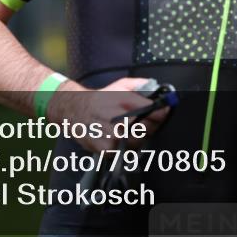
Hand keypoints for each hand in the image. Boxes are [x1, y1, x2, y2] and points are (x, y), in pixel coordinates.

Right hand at [48, 77, 170, 152]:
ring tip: (131, 132)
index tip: (164, 113)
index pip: (152, 110)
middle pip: (147, 129)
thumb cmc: (101, 98)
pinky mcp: (104, 148)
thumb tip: (160, 88)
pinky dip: (125, 149)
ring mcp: (110, 134)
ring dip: (138, 139)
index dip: (162, 113)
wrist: (73, 109)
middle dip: (150, 128)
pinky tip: (121, 141)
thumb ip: (141, 84)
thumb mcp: (120, 84)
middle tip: (145, 124)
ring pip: (137, 143)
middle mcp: (116, 116)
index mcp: (123, 99)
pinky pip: (124, 152)